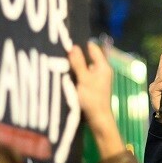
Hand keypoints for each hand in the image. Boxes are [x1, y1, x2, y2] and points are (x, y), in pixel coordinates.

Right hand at [69, 42, 123, 157]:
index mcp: (103, 66)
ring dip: (73, 67)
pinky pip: (82, 76)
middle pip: (87, 57)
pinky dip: (75, 75)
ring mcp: (97, 79)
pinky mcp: (91, 87)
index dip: (80, 45)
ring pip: (83, 68)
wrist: (98, 119)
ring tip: (58, 63)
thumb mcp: (83, 79)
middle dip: (74, 56)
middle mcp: (101, 71)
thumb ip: (78, 63)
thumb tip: (73, 46)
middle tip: (59, 53)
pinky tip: (64, 76)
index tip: (66, 43)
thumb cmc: (92, 98)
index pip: (92, 48)